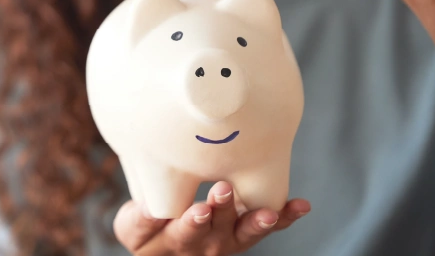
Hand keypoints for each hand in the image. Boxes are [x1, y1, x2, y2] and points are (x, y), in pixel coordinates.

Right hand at [113, 181, 309, 255]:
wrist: (164, 245)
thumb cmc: (146, 228)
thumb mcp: (133, 226)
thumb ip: (141, 219)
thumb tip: (151, 206)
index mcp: (176, 241)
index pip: (185, 234)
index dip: (193, 223)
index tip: (199, 209)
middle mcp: (206, 245)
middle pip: (216, 232)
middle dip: (223, 210)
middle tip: (224, 190)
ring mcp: (229, 240)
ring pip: (245, 233)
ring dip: (257, 221)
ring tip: (271, 212)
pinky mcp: (244, 231)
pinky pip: (268, 226)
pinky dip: (285, 217)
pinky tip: (301, 205)